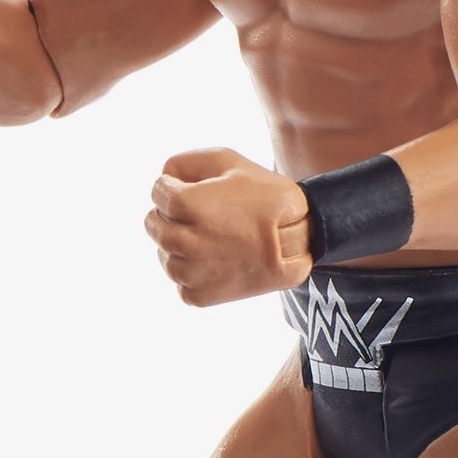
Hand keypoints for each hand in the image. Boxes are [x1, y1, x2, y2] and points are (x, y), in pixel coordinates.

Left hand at [145, 148, 312, 306]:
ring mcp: (191, 272)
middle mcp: (184, 241)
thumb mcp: (229, 161)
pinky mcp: (198, 295)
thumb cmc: (264, 195)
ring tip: (211, 238)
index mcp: (188, 204)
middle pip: (153, 224)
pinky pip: (180, 281)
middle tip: (200, 215)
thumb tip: (163, 178)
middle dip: (170, 215)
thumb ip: (187, 162)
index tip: (195, 190)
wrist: (304, 238)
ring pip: (164, 254)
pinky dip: (193, 271)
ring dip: (178, 245)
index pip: (157, 193)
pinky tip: (217, 260)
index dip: (174, 187)